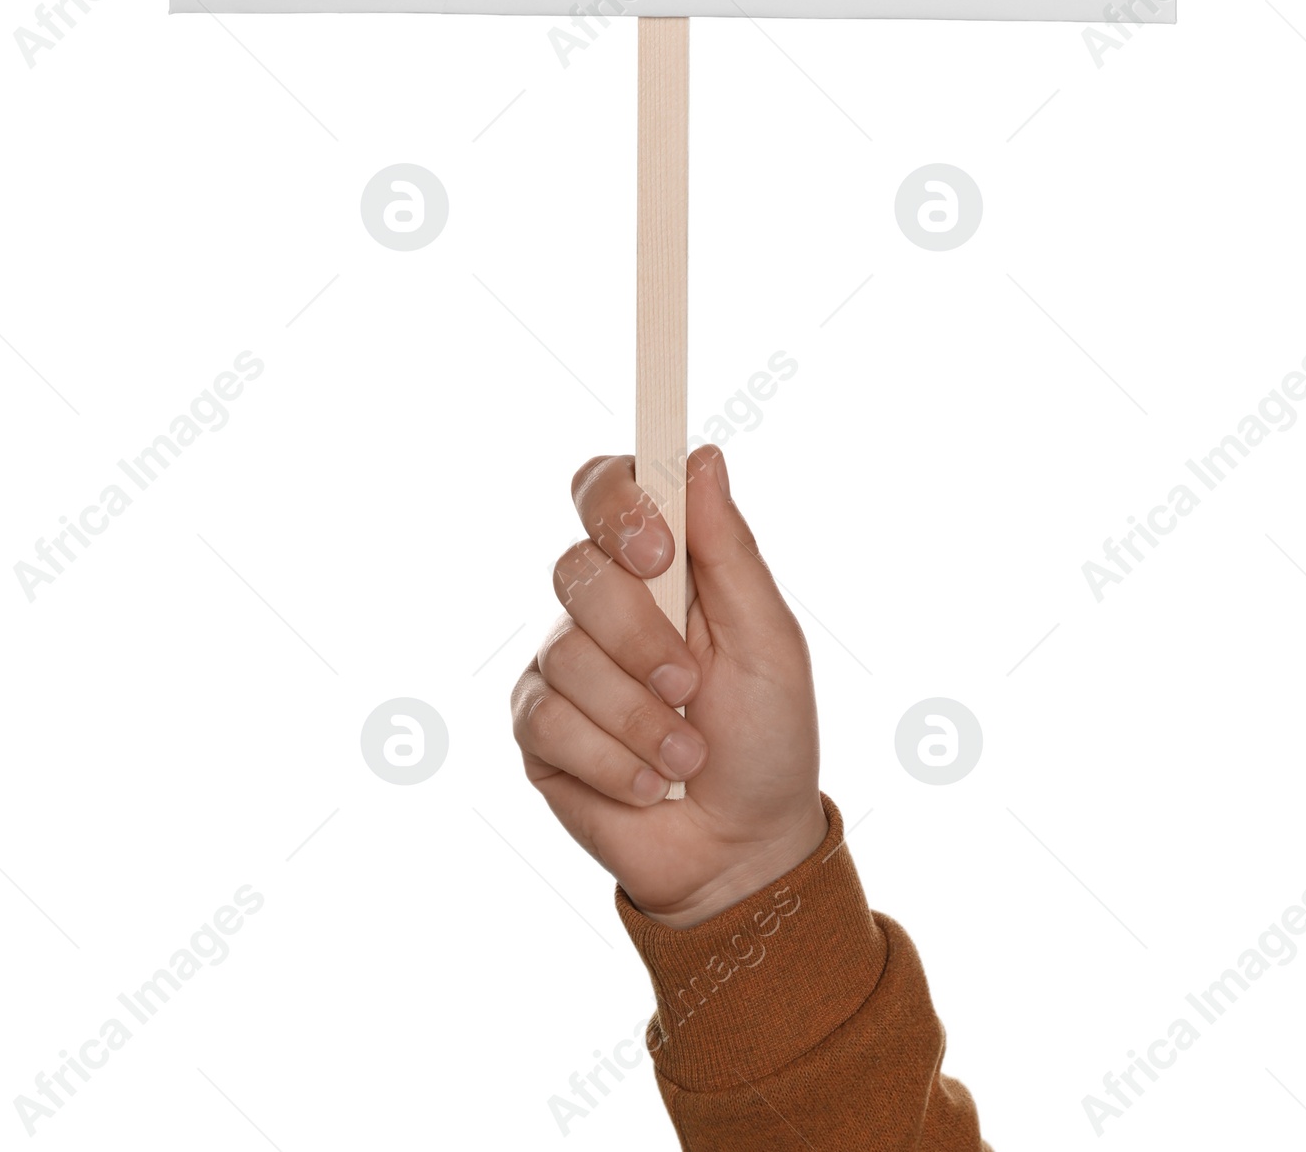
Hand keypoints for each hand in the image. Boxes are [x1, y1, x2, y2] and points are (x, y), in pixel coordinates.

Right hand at [510, 444, 826, 928]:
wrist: (742, 848)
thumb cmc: (766, 735)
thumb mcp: (767, 640)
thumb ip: (729, 549)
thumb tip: (700, 456)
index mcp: (661, 563)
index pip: (604, 488)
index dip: (616, 503)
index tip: (657, 552)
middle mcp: (603, 603)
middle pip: (577, 570)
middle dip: (640, 637)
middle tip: (688, 682)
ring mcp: (565, 663)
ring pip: (567, 654)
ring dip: (639, 717)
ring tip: (686, 750)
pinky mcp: (538, 728)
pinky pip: (548, 719)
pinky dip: (613, 759)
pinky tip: (649, 782)